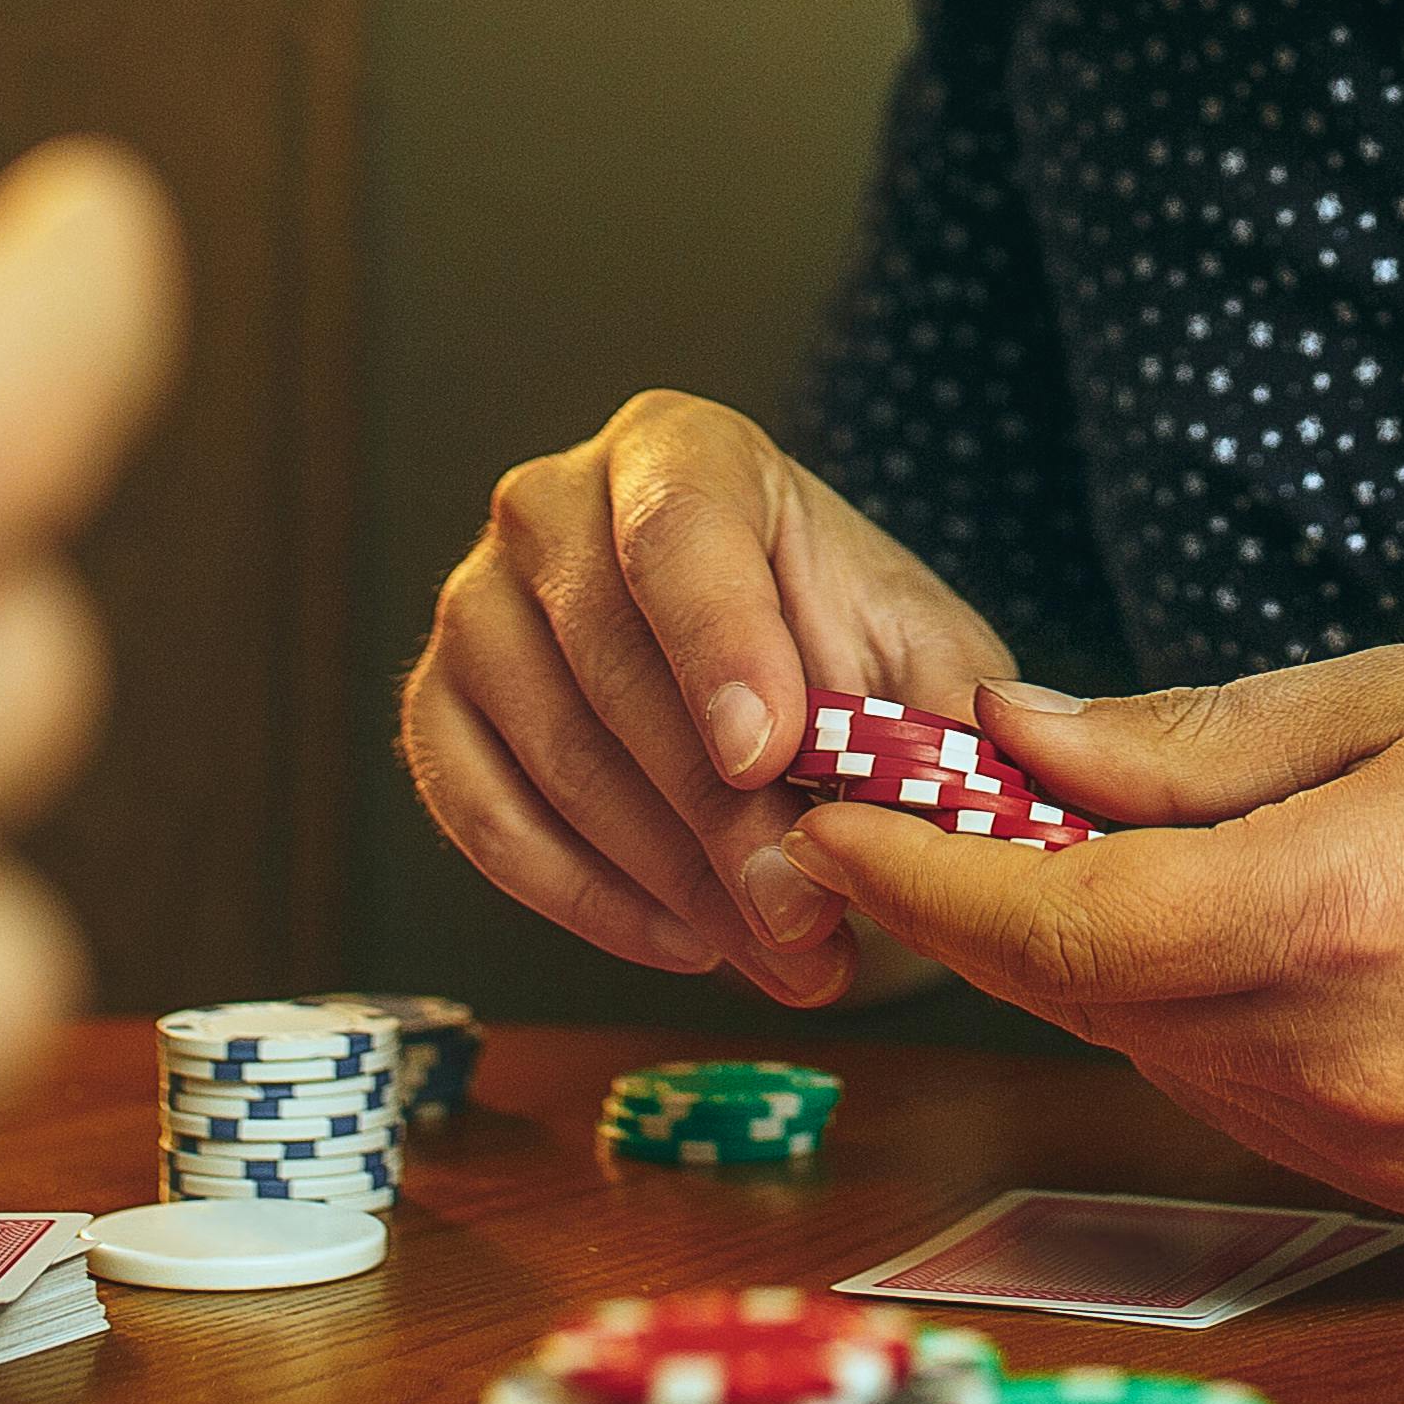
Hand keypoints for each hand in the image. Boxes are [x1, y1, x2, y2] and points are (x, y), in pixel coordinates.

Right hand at [401, 390, 1012, 1002]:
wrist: (754, 665)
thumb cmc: (835, 634)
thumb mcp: (917, 647)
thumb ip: (943, 702)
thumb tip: (966, 772)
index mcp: (679, 449)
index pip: (679, 530)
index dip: (720, 644)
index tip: (767, 755)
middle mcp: (550, 506)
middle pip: (616, 666)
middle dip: (718, 814)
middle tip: (803, 914)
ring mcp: (475, 607)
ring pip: (556, 756)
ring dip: (674, 880)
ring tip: (780, 954)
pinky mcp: (436, 709)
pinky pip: (484, 820)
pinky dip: (587, 899)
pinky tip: (686, 940)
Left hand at [773, 647, 1403, 1213]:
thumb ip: (1197, 738)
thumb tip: (1025, 735)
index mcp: (1317, 917)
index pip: (1047, 919)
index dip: (919, 870)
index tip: (828, 819)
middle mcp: (1324, 1061)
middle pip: (1081, 995)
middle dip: (992, 904)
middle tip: (926, 808)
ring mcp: (1364, 1143)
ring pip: (1154, 1053)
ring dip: (1098, 962)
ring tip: (1091, 853)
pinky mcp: (1402, 1181)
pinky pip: (1241, 1096)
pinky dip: (1198, 1016)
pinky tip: (1231, 934)